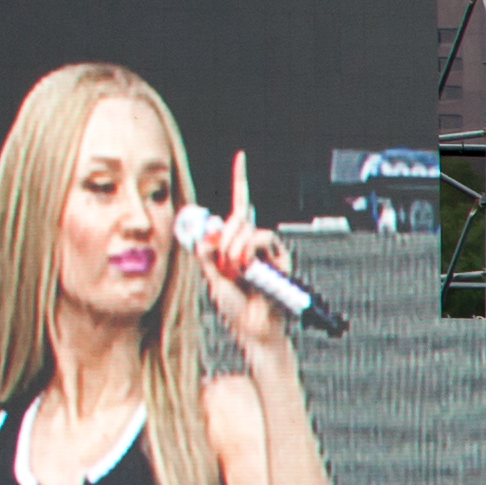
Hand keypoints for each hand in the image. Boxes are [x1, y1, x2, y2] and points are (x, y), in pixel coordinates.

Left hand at [194, 154, 303, 358]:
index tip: (241, 158)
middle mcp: (249, 242)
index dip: (241, 182)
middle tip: (221, 262)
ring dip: (234, 250)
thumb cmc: (234, 307)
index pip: (237, 208)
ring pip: (245, 229)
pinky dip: (249, 251)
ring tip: (235, 271)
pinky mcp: (279, 256)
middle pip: (235, 218)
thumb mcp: (211, 278)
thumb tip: (207, 231)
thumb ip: (206, 254)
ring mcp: (265, 249)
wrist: (255, 327)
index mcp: (232, 244)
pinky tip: (249, 267)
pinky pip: (261, 238)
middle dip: (223, 238)